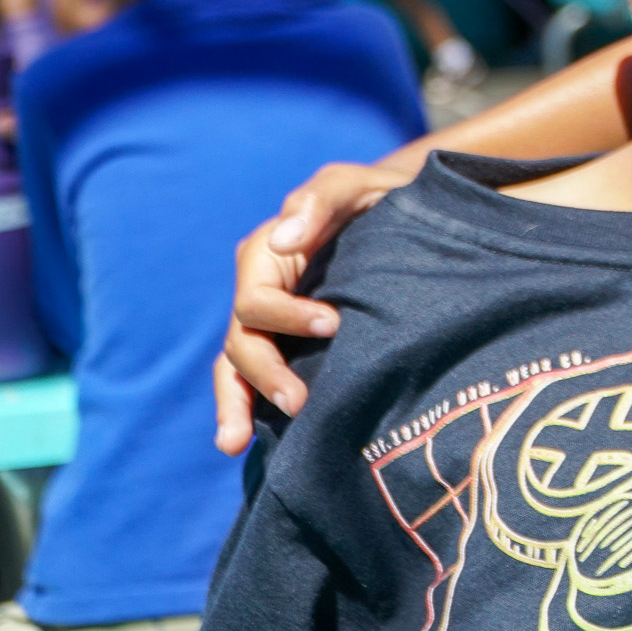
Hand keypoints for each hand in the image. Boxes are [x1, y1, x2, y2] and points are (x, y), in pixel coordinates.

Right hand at [213, 161, 415, 454]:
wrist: (398, 214)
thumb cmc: (371, 196)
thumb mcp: (351, 186)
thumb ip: (319, 201)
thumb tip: (283, 236)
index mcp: (265, 257)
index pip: (256, 300)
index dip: (287, 317)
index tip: (333, 324)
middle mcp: (259, 293)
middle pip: (241, 342)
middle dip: (264, 375)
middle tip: (299, 403)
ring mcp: (271, 323)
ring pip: (236, 368)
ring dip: (235, 406)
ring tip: (233, 444)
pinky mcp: (289, 344)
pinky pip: (258, 378)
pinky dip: (248, 407)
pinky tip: (250, 443)